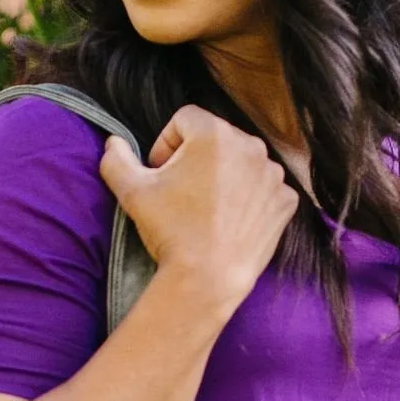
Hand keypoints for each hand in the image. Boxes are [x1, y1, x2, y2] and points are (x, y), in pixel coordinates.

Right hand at [98, 106, 294, 317]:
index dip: (166, 144)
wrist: (207, 280)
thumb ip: (117, 158)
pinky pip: (264, 188)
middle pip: (216, 139)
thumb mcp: (131, 191)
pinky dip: (249, 198)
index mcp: (214, 134)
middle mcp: (250, 146)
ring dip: (225, 177)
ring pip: (241, 162)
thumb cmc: (170, 232)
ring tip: (208, 209)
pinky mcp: (285, 201)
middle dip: (196, 159)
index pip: (184, 120)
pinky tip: (231, 220)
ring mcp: (272, 175)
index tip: (161, 174)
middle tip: (182, 193)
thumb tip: (114, 143)